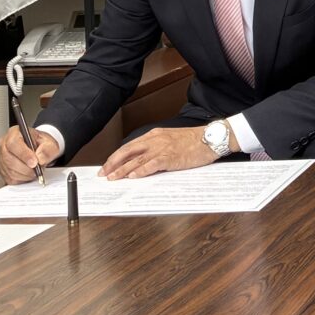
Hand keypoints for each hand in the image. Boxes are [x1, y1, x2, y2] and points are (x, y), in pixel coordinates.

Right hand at [0, 128, 59, 184]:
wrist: (40, 149)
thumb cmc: (41, 144)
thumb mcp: (50, 143)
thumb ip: (47, 150)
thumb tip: (40, 159)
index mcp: (14, 133)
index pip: (14, 143)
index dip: (24, 154)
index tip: (34, 162)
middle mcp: (4, 145)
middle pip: (10, 159)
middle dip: (27, 168)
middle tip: (39, 169)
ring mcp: (1, 158)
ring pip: (10, 171)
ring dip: (26, 174)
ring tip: (36, 170)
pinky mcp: (2, 170)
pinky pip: (10, 178)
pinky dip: (22, 179)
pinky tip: (29, 174)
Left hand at [101, 126, 219, 180]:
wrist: (211, 138)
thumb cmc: (194, 141)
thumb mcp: (171, 140)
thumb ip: (157, 148)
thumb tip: (144, 162)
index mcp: (154, 135)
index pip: (129, 146)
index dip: (116, 157)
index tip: (107, 166)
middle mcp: (155, 140)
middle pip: (128, 152)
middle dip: (113, 164)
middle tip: (103, 174)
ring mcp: (162, 148)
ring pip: (136, 160)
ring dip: (123, 170)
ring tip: (113, 178)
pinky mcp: (170, 157)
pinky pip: (151, 164)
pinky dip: (141, 171)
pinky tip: (132, 177)